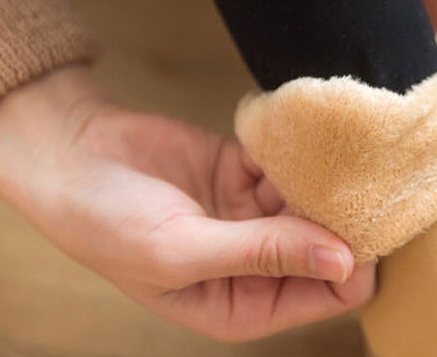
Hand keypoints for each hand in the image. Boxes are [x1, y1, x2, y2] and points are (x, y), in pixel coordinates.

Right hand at [0, 66, 374, 341]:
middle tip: (351, 180)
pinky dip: (299, 153)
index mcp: (246, 305)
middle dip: (343, 216)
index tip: (358, 222)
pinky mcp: (250, 175)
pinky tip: (295, 139)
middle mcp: (261, 266)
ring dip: (324, 179)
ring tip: (324, 155)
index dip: (351, 263)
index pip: (331, 294)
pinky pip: (294, 166)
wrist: (71, 158)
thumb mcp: (182, 250)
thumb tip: (343, 261)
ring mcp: (258, 217)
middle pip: (333, 245)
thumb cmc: (108, 223)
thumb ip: (263, 255)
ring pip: (318, 202)